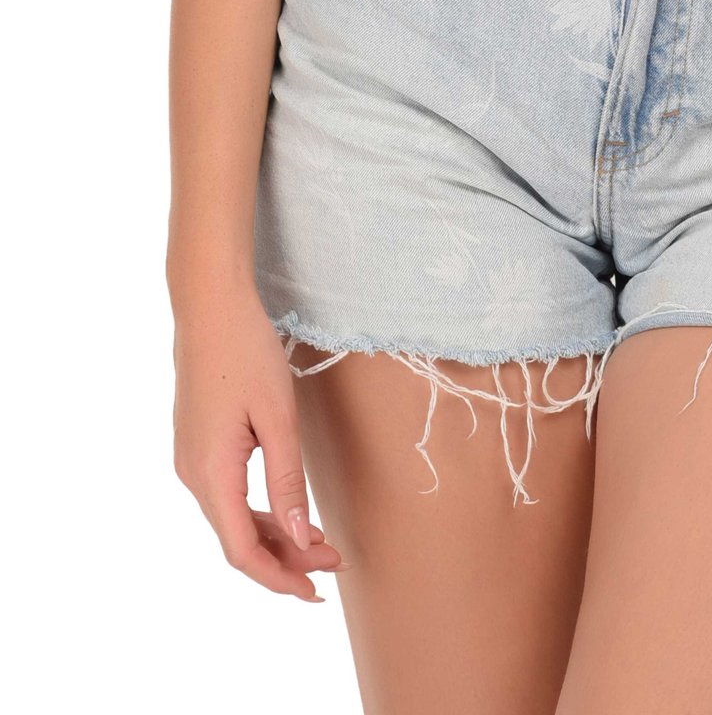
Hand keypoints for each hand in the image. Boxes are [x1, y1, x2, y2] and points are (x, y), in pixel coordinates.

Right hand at [172, 289, 344, 601]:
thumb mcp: (277, 417)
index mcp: (211, 473)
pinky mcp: (197, 447)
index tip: (316, 590)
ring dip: (273, 536)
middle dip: (285, 559)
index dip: (279, 577)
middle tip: (333, 565)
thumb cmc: (246, 352)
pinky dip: (257, 512)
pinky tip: (286, 513)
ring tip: (319, 544)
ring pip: (231, 519)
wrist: (209, 307)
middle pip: (237, 540)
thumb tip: (300, 537)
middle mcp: (193, 475)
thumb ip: (286, 481)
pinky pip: (226, 496)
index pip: (242, 551)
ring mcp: (191, 461)